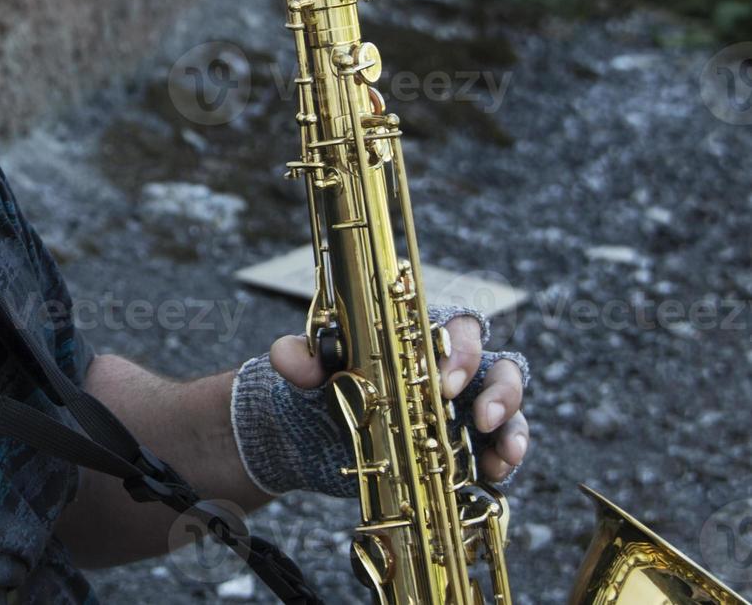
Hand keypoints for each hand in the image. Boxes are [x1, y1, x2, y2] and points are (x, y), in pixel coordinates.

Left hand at [268, 312, 529, 483]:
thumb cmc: (325, 387)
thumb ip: (302, 358)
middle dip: (497, 388)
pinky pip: (501, 445)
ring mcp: (464, 406)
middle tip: (477, 415)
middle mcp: (452, 369)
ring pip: (508, 403)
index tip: (441, 380)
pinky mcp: (465, 443)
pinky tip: (495, 471)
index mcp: (421, 338)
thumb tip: (287, 355)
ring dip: (512, 425)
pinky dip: (505, 456)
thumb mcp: (311, 372)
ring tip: (501, 450)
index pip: (458, 327)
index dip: (460, 350)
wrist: (314, 436)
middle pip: (497, 363)